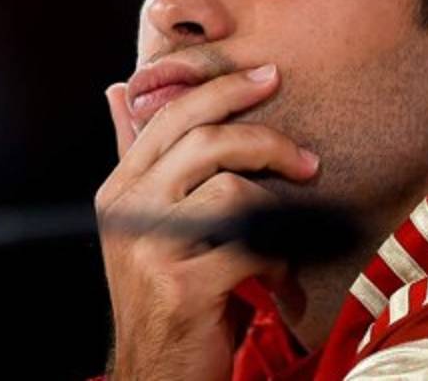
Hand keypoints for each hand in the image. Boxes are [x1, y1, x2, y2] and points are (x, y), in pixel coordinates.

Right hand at [96, 65, 319, 380]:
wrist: (160, 372)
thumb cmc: (170, 291)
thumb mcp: (149, 221)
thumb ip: (143, 159)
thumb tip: (120, 90)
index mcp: (122, 188)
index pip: (174, 116)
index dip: (225, 89)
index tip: (271, 75)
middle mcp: (127, 211)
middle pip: (206, 142)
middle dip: (268, 143)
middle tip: (307, 162)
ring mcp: (149, 249)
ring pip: (233, 191)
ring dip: (278, 215)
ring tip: (288, 240)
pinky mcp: (180, 286)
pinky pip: (253, 247)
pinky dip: (281, 261)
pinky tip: (282, 279)